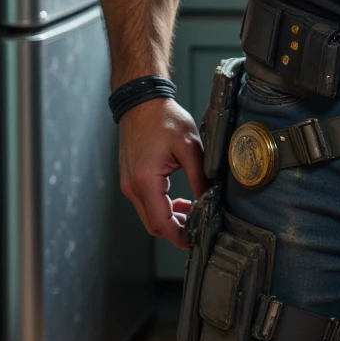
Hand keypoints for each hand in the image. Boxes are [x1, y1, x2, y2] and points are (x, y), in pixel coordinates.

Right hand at [119, 97, 206, 247]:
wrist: (141, 102)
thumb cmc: (162, 118)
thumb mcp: (190, 146)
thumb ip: (200, 176)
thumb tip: (210, 198)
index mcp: (146, 180)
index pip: (162, 223)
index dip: (180, 236)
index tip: (196, 239)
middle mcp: (132, 186)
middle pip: (153, 226)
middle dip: (177, 231)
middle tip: (198, 228)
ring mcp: (129, 184)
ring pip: (149, 217)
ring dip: (170, 220)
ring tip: (191, 212)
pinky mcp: (131, 180)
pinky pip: (146, 204)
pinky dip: (162, 208)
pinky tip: (178, 202)